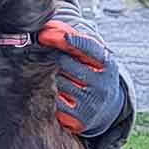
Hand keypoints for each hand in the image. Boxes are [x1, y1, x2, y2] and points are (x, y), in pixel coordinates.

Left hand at [37, 21, 124, 137]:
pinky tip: (49, 92)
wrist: (107, 110)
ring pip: (54, 82)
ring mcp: (91, 103)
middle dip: (50, 57)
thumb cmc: (93, 75)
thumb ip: (74, 41)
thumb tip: (48, 28)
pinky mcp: (78, 119)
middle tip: (42, 56)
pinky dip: (47, 95)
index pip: (85, 46)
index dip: (64, 38)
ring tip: (50, 76)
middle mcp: (102, 84)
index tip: (44, 34)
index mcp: (107, 64)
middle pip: (62, 63)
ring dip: (46, 77)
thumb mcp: (93, 58)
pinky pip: (52, 102)